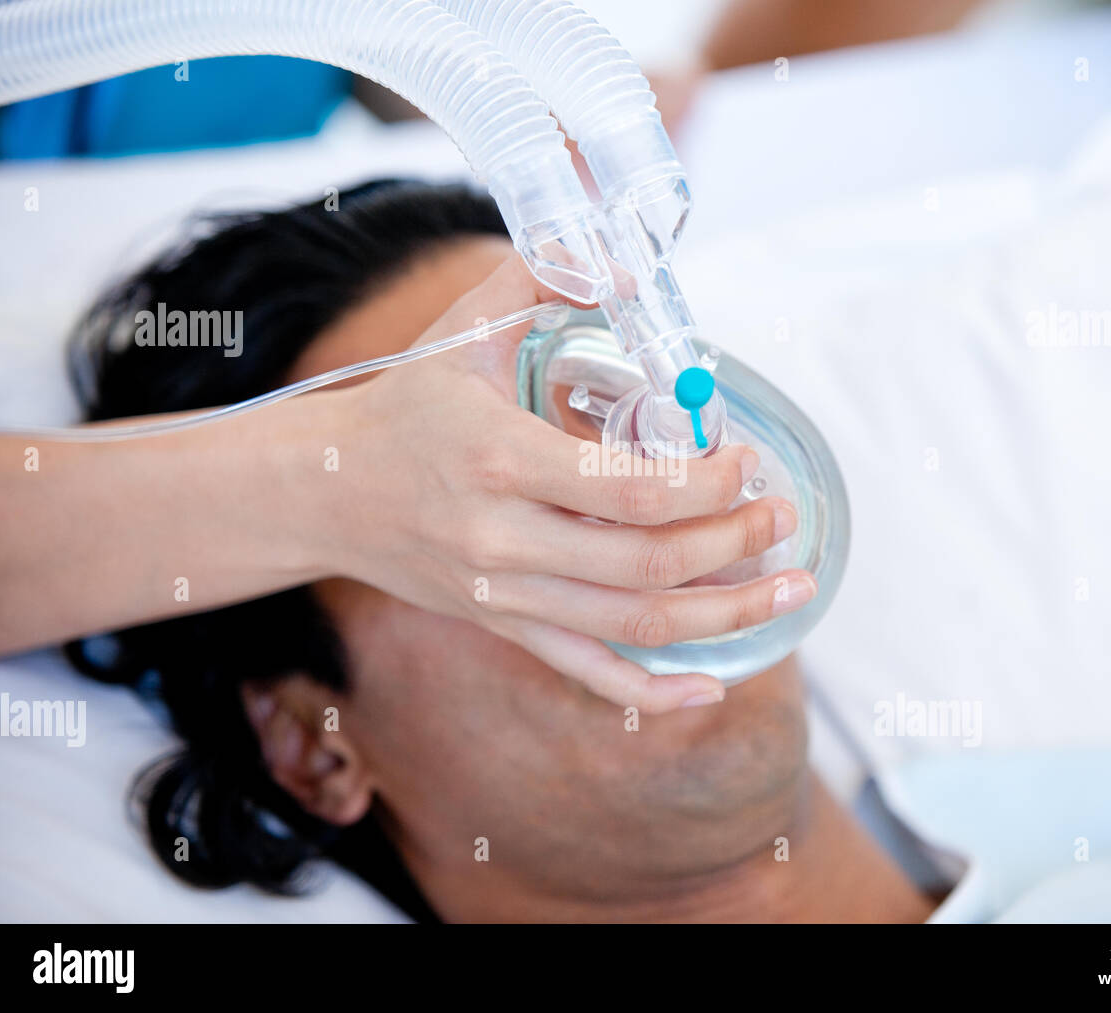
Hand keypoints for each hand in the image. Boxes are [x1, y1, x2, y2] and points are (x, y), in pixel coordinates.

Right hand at [312, 254, 815, 711]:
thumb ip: (540, 278)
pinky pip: (588, 673)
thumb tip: (630, 266)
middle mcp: (504, 539)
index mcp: (500, 458)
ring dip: (725, 617)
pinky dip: (653, 693)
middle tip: (783, 518)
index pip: (633, 491)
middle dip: (736, 545)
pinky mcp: (502, 625)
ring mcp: (504, 595)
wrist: (322, 490)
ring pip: (634, 627)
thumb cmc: (402, 406)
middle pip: (649, 565)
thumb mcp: (464, 330)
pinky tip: (709, 690)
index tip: (748, 462)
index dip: (709, 485)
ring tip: (787, 590)